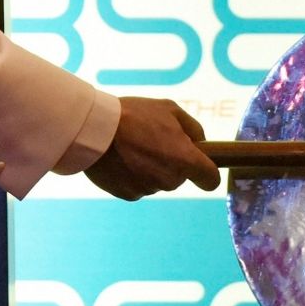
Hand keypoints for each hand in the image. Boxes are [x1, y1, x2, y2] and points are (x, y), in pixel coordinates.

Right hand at [84, 96, 220, 199]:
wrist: (94, 130)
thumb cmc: (135, 115)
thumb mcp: (170, 110)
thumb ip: (192, 128)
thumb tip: (200, 143)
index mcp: (185, 159)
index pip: (210, 179)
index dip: (207, 174)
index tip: (201, 166)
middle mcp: (170, 179)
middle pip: (180, 177)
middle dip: (173, 163)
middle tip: (153, 142)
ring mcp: (149, 189)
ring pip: (158, 182)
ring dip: (152, 169)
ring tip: (133, 147)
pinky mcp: (129, 195)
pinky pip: (139, 187)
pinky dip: (133, 176)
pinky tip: (122, 159)